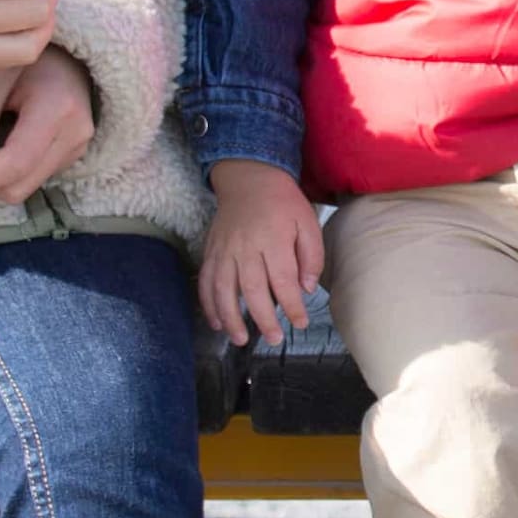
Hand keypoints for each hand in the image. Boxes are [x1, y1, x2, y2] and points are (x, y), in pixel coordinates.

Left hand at [0, 48, 94, 203]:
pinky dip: (7, 172)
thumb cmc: (29, 57)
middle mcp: (74, 135)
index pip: (14, 161)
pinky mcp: (72, 155)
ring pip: (23, 188)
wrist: (68, 54)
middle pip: (18, 186)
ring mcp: (77, 148)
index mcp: (57, 109)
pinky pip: (32, 179)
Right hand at [198, 158, 324, 342]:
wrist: (248, 177)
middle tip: (274, 339)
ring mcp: (224, 250)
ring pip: (223, 290)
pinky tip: (217, 322)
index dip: (292, 306)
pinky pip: (206, 281)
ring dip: (231, 318)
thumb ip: (311, 256)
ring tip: (240, 340)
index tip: (300, 323)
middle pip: (252, 290)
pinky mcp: (211, 251)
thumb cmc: (283, 202)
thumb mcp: (307, 222)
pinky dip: (208, 304)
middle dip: (263, 319)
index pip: (283, 281)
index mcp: (274, 240)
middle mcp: (246, 247)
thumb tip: (306, 288)